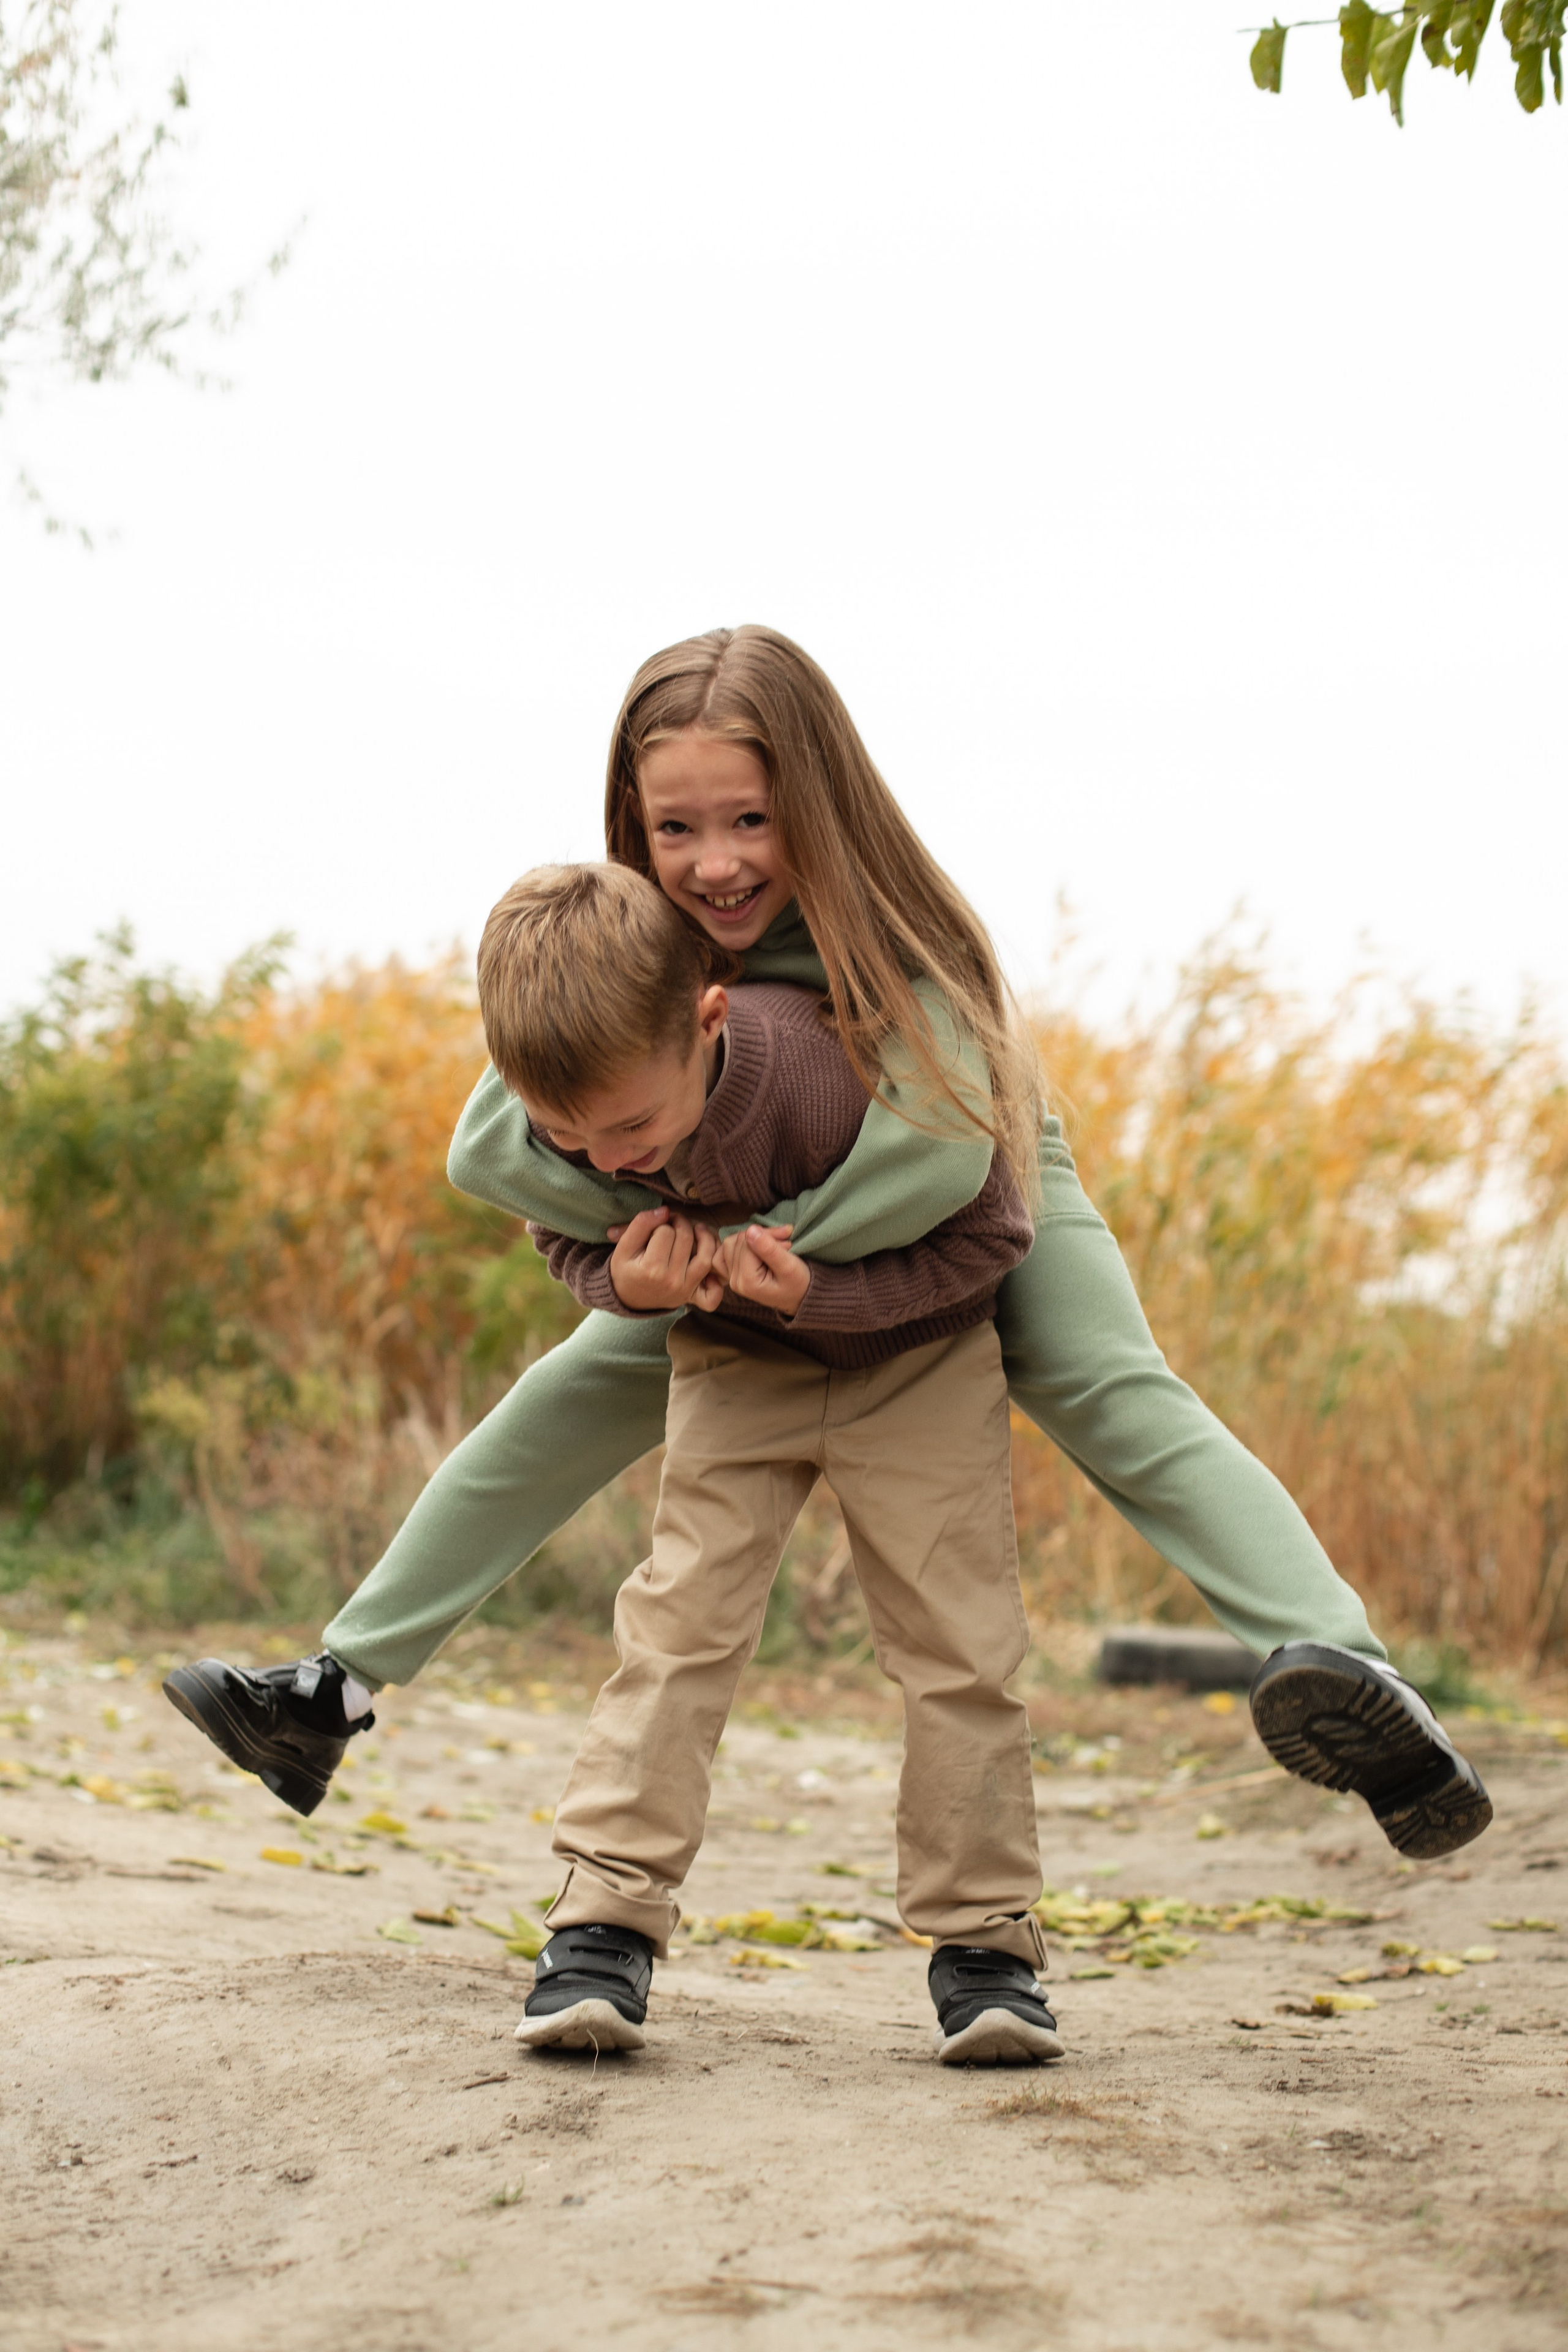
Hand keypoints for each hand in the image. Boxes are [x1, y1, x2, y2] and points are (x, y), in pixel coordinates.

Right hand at [606, 1206, 722, 1311]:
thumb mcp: (623, 1247)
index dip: (660, 1223)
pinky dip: (715, 1278)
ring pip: (705, 1256)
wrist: (627, 1299)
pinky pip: (713, 1291)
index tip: (655, 1227)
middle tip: (673, 1223)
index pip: (665, 1231)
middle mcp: (670, 1280)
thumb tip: (665, 1211)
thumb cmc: (626, 1269)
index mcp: (651, 1268)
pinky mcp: (692, 1295)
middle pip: (685, 1239)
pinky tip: (706, 1261)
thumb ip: (640, 1225)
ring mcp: (684, 1289)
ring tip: (695, 1230)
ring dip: (704, 1237)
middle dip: (680, 1224)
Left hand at [721, 1223, 809, 1317]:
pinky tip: (756, 1246)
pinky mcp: (731, 1272)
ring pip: (730, 1243)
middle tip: (783, 1240)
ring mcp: (731, 1277)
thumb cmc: (797, 1283)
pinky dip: (741, 1244)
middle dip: (761, 1236)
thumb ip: (769, 1249)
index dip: (767, 1235)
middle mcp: (735, 1281)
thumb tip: (751, 1230)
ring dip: (752, 1237)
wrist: (798, 1296)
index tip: (787, 1240)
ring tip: (773, 1243)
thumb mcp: (789, 1266)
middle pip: (738, 1242)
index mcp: (747, 1282)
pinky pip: (726, 1250)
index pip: (748, 1244)